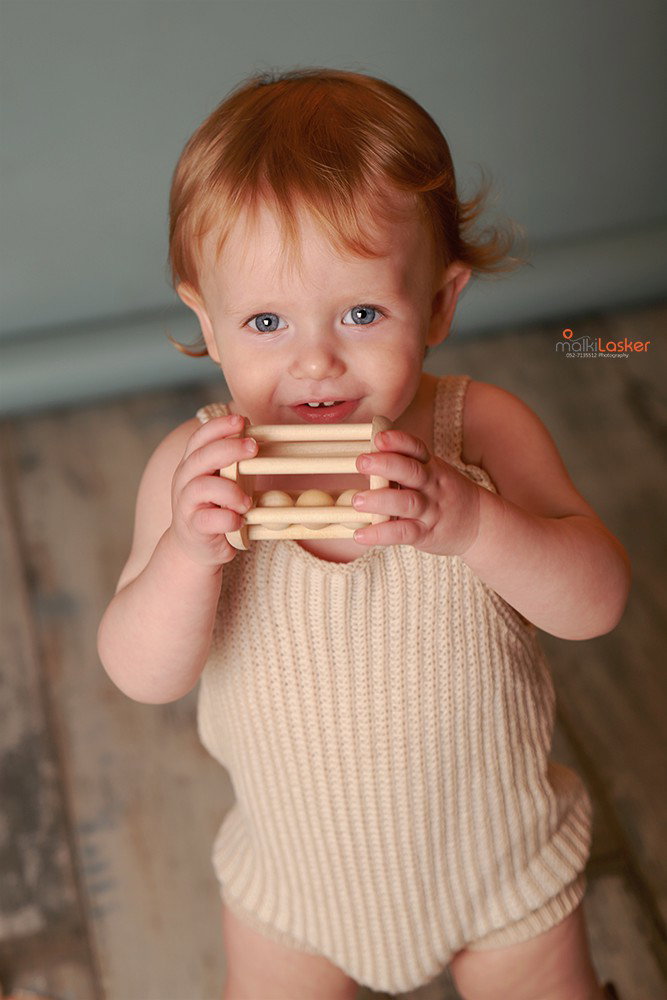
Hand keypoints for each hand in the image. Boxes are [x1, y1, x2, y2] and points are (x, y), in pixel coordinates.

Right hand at [169, 413, 256, 566]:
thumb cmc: (216, 507)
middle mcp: (185, 480)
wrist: (195, 547)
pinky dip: (227, 518)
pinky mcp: (194, 528)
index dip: (219, 426)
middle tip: (253, 447)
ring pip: (202, 487)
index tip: (242, 420)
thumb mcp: (224, 480)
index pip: (200, 438)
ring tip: (247, 501)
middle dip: (228, 448)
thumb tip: (258, 439)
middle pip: (201, 457)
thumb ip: (234, 462)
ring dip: (230, 490)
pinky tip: (239, 520)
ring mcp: (186, 504)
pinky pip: (208, 519)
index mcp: (193, 464)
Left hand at [352, 428, 480, 556]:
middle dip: (386, 465)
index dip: (398, 441)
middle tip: (362, 462)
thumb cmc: (444, 494)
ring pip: (407, 502)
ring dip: (381, 500)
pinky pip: (403, 533)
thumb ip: (404, 466)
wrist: (479, 523)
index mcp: (431, 466)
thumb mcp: (432, 473)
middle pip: (411, 472)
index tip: (379, 437)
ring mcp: (430, 510)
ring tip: (358, 500)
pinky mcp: (427, 534)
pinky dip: (381, 534)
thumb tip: (368, 461)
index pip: (416, 449)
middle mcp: (432, 486)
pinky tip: (361, 535)